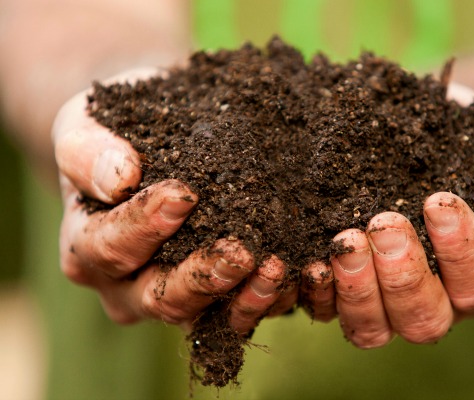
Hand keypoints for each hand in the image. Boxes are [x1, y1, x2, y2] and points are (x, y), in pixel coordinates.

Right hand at [52, 69, 291, 333]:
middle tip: (241, 249)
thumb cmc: (112, 138)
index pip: (111, 247)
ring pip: (205, 315)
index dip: (145, 225)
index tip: (183, 194)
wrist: (144, 151)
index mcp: (88, 249)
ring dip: (243, 295)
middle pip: (160, 298)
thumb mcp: (83, 128)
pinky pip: (237, 312)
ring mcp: (171, 297)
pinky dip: (265, 297)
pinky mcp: (211, 299)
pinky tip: (294, 273)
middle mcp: (126, 287)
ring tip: (277, 267)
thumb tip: (119, 177)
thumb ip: (87, 151)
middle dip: (203, 275)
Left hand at [300, 83, 473, 347]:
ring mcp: (385, 308)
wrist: (426, 157)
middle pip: (424, 319)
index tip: (438, 202)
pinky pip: (329, 314)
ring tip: (346, 241)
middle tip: (385, 224)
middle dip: (403, 274)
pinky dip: (318, 294)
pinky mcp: (344, 299)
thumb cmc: (468, 168)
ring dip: (358, 288)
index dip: (461, 249)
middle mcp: (435, 305)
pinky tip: (313, 261)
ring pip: (373, 329)